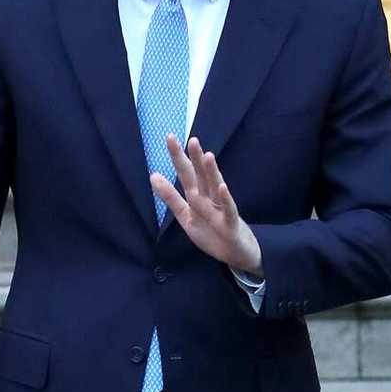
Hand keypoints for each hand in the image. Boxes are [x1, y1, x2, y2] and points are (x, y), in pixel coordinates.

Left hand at [151, 135, 262, 276]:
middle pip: (201, 177)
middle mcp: (210, 199)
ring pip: (215, 189)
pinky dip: (225, 200)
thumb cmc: (212, 232)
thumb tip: (153, 175)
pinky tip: (222, 187)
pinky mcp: (231, 224)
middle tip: (191, 139)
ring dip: (212, 173)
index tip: (170, 137)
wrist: (237, 254)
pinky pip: (228, 210)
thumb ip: (171, 197)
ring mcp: (221, 210)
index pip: (187, 174)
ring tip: (207, 156)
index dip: (178, 157)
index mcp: (198, 197)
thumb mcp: (186, 216)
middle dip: (195, 159)